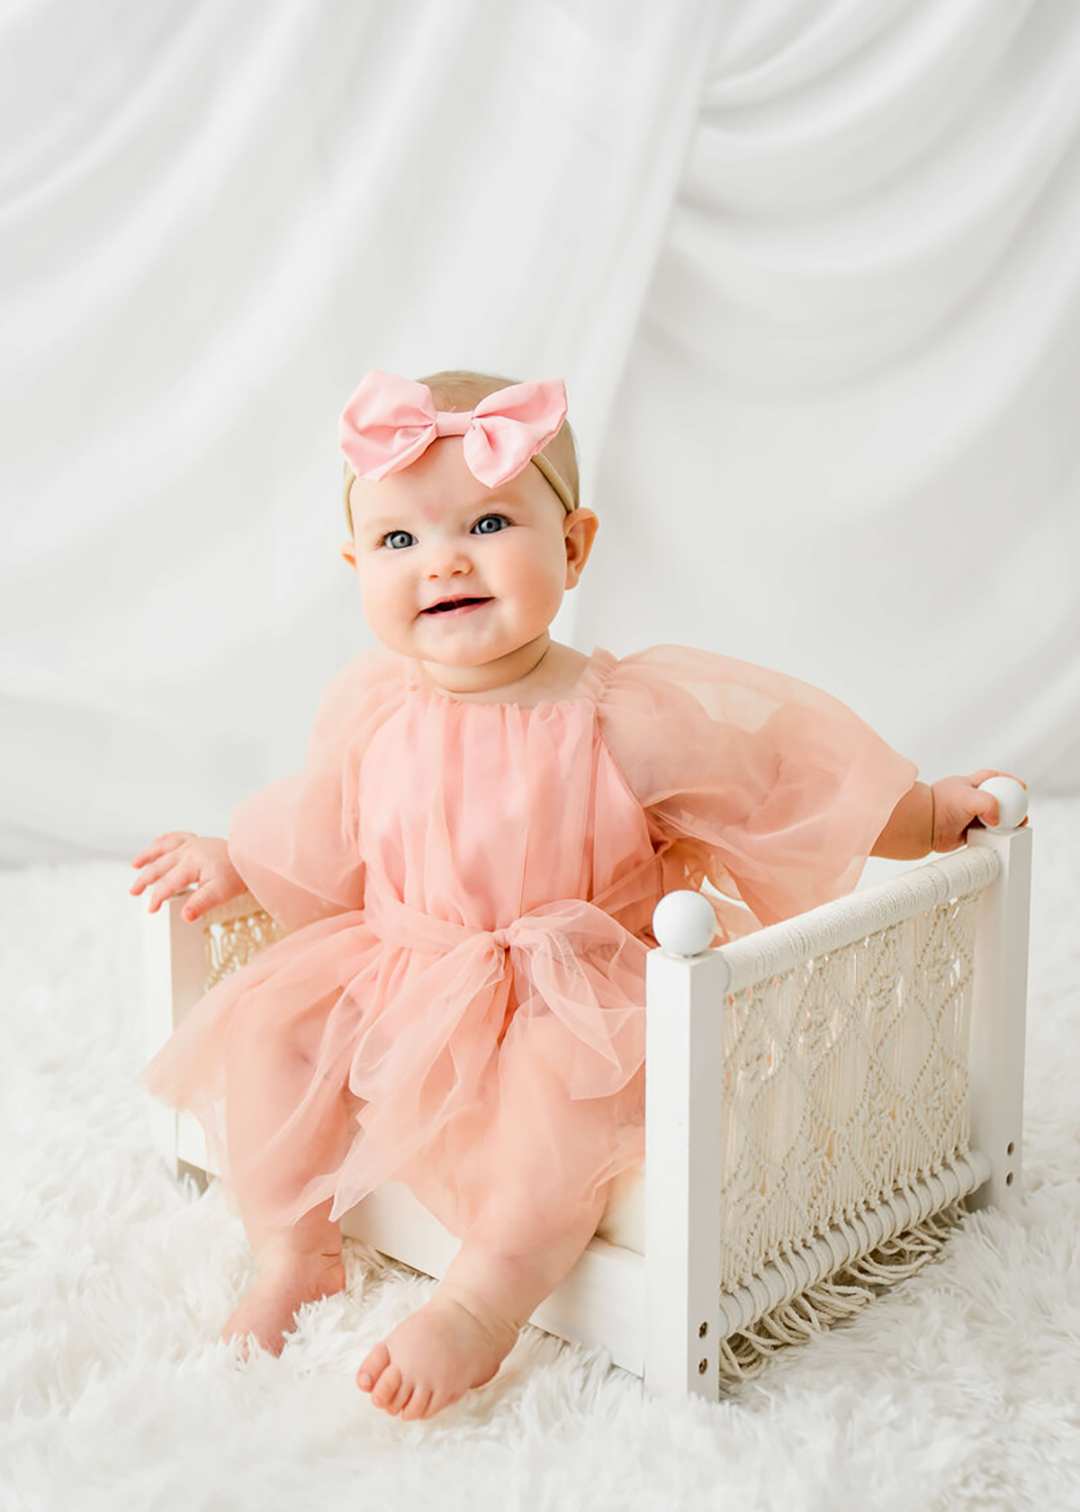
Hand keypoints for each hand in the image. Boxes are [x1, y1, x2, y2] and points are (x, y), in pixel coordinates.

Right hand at [129, 831, 246, 920]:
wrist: (252, 857)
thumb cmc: (237, 875)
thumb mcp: (219, 893)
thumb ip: (200, 904)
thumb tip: (184, 916)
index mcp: (190, 863)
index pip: (168, 884)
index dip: (157, 898)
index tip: (151, 910)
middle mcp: (188, 851)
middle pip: (160, 866)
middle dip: (145, 879)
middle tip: (133, 891)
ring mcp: (193, 844)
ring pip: (164, 848)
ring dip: (148, 856)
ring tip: (135, 864)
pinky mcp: (198, 841)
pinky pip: (177, 837)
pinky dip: (165, 840)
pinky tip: (156, 842)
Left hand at [930, 770, 1026, 852]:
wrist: (925, 827)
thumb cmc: (941, 806)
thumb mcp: (969, 797)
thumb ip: (988, 803)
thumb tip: (997, 821)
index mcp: (971, 784)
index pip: (994, 777)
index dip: (1009, 781)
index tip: (1022, 787)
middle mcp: (971, 799)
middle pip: (999, 800)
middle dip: (1012, 806)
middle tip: (1022, 814)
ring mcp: (971, 816)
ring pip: (995, 819)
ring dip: (1005, 824)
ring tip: (1014, 828)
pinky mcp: (969, 832)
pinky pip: (987, 835)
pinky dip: (994, 837)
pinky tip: (997, 839)